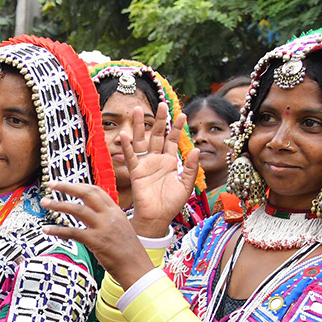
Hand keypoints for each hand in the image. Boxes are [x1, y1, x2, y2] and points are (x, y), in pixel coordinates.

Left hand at [42, 181, 152, 287]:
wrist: (137, 267)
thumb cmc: (128, 251)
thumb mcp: (121, 227)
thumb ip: (106, 218)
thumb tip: (89, 212)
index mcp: (115, 211)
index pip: (96, 191)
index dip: (79, 185)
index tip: (65, 184)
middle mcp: (109, 215)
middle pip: (86, 194)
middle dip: (66, 187)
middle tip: (50, 184)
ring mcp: (103, 227)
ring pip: (77, 210)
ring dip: (58, 205)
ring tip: (45, 202)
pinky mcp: (96, 241)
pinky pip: (72, 232)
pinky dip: (57, 230)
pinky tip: (46, 229)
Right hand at [121, 102, 199, 237]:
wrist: (157, 217)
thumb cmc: (171, 204)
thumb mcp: (186, 185)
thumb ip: (191, 168)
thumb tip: (195, 150)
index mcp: (170, 162)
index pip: (173, 140)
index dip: (177, 128)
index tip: (182, 114)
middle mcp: (156, 160)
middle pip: (157, 135)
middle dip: (159, 120)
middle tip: (162, 104)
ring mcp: (145, 165)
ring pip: (141, 141)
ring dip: (139, 126)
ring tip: (137, 109)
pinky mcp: (136, 172)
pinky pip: (131, 157)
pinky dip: (127, 147)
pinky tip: (125, 135)